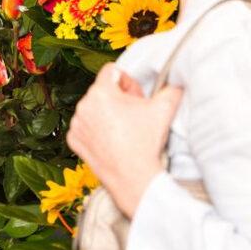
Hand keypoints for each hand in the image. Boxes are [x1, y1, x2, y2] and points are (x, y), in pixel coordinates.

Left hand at [66, 63, 182, 218]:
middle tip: (133, 115)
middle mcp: (83, 105)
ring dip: (106, 113)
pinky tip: (110, 140)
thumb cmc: (146, 143)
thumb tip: (177, 81)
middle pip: (102, 90)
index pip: (111, 71)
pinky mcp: (73, 140)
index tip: (136, 98)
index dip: (127, 82)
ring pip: (92, 108)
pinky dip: (95, 130)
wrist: (134, 178)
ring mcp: (76, 124)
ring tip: (123, 129)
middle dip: (118, 98)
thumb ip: (171, 88)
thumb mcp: (164, 109)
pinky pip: (84, 126)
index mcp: (101, 92)